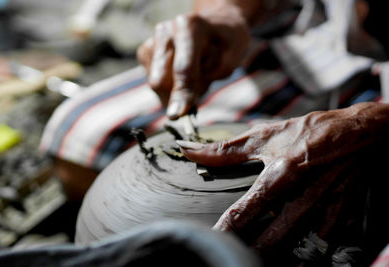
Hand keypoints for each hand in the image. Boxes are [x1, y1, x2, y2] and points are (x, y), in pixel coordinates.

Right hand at [137, 7, 249, 119]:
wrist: (216, 24)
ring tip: (195, 76)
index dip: (181, 93)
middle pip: (160, 81)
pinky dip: (170, 86)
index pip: (183, 69)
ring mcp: (152, 41)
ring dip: (175, 91)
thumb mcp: (233, 55)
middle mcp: (166, 31)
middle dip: (176, 97)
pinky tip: (183, 74)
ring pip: (156, 85)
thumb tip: (183, 106)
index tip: (177, 115)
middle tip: (198, 95)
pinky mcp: (145, 53)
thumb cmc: (227, 40)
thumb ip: (211, 77)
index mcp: (190, 27)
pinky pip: (155, 83)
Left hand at [177, 102, 388, 251]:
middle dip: (250, 253)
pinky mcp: (341, 216)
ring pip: (298, 248)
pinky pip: (324, 245)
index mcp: (280, 175)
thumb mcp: (264, 136)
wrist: (360, 133)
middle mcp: (302, 197)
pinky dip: (309, 254)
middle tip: (233, 257)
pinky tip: (296, 258)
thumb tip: (189, 152)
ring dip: (279, 257)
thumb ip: (225, 150)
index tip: (211, 240)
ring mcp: (324, 210)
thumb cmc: (309, 132)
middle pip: (271, 239)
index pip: (245, 211)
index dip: (224, 230)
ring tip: (258, 261)